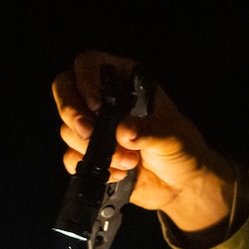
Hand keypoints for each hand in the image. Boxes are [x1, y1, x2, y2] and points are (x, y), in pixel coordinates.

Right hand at [52, 49, 238, 246]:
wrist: (181, 184)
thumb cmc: (183, 149)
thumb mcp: (173, 136)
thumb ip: (149, 130)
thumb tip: (124, 131)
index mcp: (125, 81)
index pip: (88, 63)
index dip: (84, 79)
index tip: (94, 104)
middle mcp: (104, 100)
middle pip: (65, 90)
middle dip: (71, 112)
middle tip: (88, 133)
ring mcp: (95, 128)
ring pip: (68, 128)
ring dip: (93, 148)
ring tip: (129, 161)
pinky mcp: (89, 156)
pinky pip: (71, 157)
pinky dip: (90, 167)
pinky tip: (117, 174)